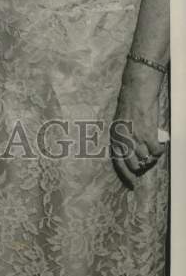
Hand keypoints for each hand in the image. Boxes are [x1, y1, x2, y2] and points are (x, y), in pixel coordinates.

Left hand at [111, 63, 165, 187]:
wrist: (137, 91)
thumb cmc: (129, 104)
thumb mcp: (119, 122)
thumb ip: (123, 137)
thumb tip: (131, 154)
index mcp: (114, 136)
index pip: (118, 161)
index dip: (125, 175)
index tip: (132, 184)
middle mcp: (123, 139)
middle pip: (133, 164)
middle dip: (141, 165)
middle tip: (147, 159)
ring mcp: (136, 137)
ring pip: (146, 158)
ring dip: (151, 157)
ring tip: (153, 148)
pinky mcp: (148, 133)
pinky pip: (156, 151)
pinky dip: (159, 150)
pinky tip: (160, 145)